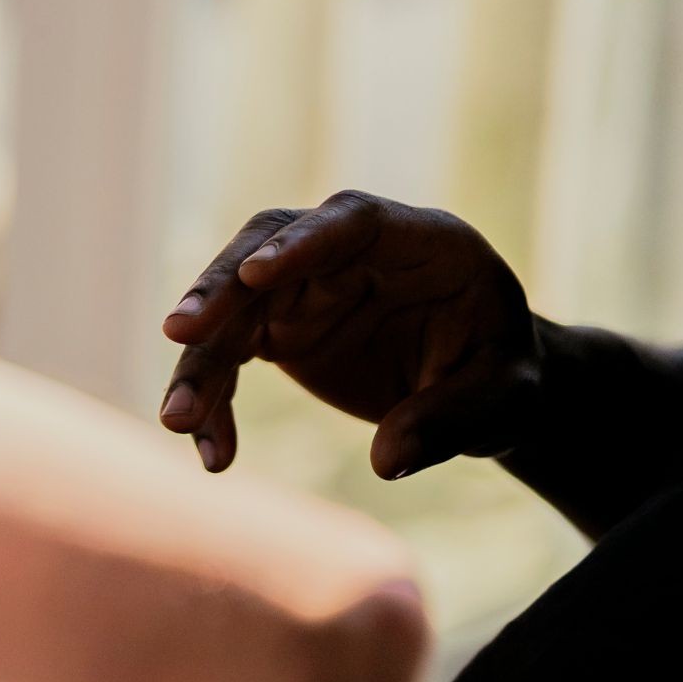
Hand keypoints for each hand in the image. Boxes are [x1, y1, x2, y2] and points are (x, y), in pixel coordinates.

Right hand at [157, 191, 542, 477]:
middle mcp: (348, 254)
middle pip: (265, 249)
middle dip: (219, 289)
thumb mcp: (505, 400)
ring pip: (230, 308)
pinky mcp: (276, 328)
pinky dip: (212, 402)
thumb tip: (388, 461)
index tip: (256, 273)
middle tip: (180, 332)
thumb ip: (454, 421)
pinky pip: (225, 356)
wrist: (478, 387)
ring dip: (197, 361)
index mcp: (418, 241)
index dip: (303, 241)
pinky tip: (213, 455)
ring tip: (177, 422)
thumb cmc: (501, 376)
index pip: (353, 219)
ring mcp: (304, 288)